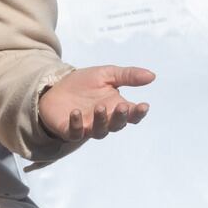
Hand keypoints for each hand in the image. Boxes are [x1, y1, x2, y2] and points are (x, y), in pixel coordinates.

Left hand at [39, 65, 154, 140]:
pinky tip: (75, 113)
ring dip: (101, 121)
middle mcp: (104, 120)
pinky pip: (75, 132)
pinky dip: (76, 124)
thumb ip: (127, 76)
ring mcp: (87, 127)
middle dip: (121, 117)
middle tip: (122, 106)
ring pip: (99, 131)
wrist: (55, 86)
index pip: (132, 115)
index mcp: (116, 108)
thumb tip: (152, 76)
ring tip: (100, 107)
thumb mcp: (106, 75)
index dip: (138, 112)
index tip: (144, 105)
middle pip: (117, 125)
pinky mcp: (69, 130)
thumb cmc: (83, 83)